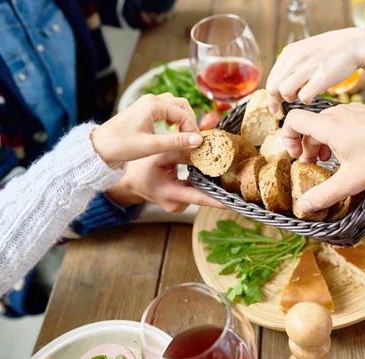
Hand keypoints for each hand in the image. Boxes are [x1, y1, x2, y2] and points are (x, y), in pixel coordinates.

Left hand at [91, 93, 201, 164]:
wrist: (98, 147)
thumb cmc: (120, 146)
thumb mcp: (151, 146)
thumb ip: (176, 142)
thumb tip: (198, 140)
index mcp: (153, 105)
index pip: (183, 113)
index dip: (192, 129)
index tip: (196, 144)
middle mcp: (151, 100)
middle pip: (182, 104)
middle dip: (190, 121)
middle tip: (191, 139)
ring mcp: (147, 103)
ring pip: (175, 105)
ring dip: (183, 118)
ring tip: (183, 135)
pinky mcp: (144, 110)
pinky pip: (166, 109)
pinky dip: (174, 118)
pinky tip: (172, 130)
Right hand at [106, 150, 224, 210]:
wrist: (129, 183)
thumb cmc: (140, 168)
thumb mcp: (159, 155)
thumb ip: (181, 151)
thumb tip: (203, 146)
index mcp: (170, 193)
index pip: (199, 198)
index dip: (218, 201)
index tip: (234, 202)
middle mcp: (176, 204)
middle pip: (202, 196)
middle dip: (218, 189)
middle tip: (236, 181)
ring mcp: (177, 206)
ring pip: (198, 193)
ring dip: (207, 183)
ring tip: (220, 172)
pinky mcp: (179, 203)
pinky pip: (193, 193)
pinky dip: (198, 184)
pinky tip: (204, 174)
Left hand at [266, 28, 364, 112]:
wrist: (354, 44)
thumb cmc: (330, 51)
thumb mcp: (305, 51)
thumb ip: (291, 64)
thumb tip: (278, 84)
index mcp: (288, 52)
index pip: (271, 78)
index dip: (271, 95)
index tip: (274, 105)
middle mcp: (295, 58)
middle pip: (273, 87)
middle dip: (275, 101)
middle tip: (281, 109)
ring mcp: (307, 67)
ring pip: (284, 92)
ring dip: (291, 99)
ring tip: (300, 97)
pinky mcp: (321, 77)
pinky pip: (303, 97)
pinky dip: (306, 100)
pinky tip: (312, 97)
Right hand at [281, 103, 364, 212]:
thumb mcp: (352, 181)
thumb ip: (325, 194)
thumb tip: (304, 207)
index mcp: (329, 125)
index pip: (293, 120)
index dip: (288, 138)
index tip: (298, 157)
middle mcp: (338, 113)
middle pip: (309, 125)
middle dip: (307, 147)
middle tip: (314, 167)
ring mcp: (353, 111)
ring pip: (326, 124)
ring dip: (322, 143)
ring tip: (331, 163)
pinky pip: (341, 123)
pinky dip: (337, 138)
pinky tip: (351, 155)